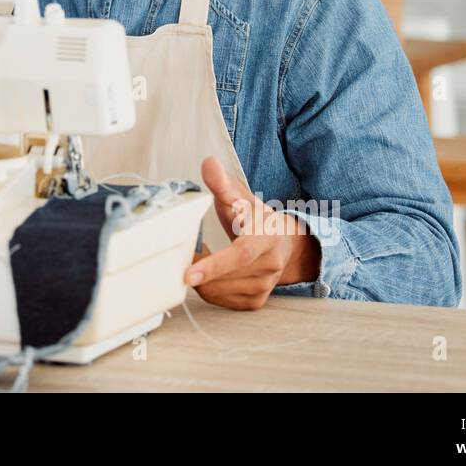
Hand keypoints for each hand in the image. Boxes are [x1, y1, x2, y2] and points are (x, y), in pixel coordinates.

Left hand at [183, 156, 320, 309]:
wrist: (284, 243)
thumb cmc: (255, 218)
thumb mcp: (240, 197)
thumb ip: (222, 183)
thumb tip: (208, 163)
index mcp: (266, 237)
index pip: (241, 254)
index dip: (215, 265)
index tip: (188, 274)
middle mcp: (269, 265)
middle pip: (225, 277)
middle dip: (197, 269)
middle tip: (181, 254)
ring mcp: (264, 286)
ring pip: (218, 292)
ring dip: (200, 278)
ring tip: (199, 258)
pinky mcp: (255, 302)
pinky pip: (220, 301)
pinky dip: (207, 288)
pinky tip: (208, 273)